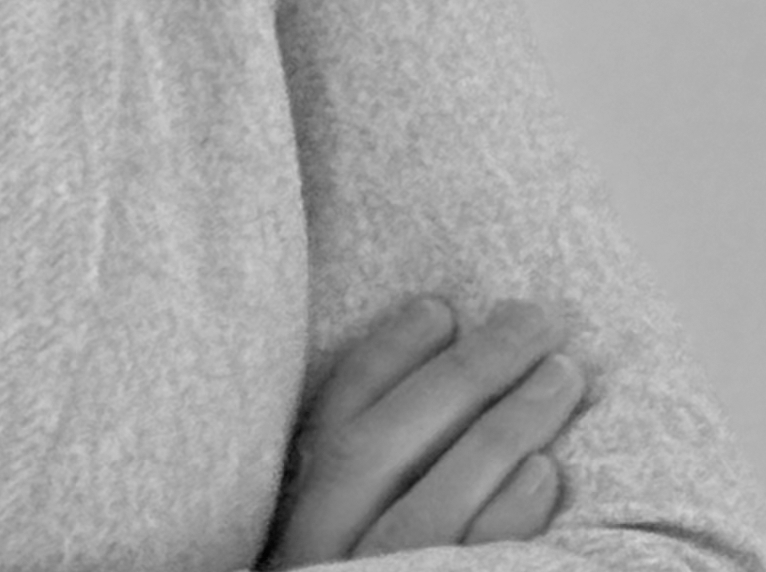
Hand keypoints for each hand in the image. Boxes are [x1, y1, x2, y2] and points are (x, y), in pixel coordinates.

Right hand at [263, 296, 588, 565]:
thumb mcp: (321, 539)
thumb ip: (343, 480)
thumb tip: (420, 378)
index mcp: (291, 519)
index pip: (332, 419)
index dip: (385, 356)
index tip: (439, 306)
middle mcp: (321, 553)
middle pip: (389, 444)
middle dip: (463, 374)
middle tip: (530, 320)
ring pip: (439, 499)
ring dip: (506, 428)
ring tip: (560, 376)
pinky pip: (473, 565)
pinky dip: (510, 514)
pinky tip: (546, 469)